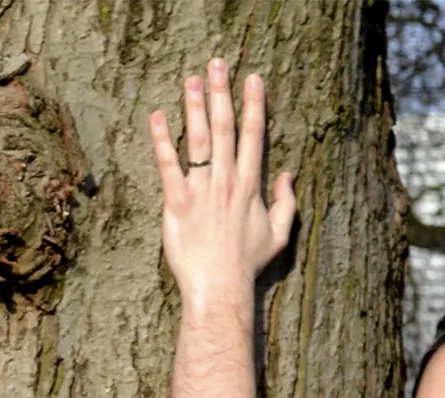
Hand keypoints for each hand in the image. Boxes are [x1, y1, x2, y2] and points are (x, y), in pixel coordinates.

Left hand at [148, 59, 295, 301]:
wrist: (220, 286)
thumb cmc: (247, 264)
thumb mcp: (279, 234)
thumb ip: (285, 202)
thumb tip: (287, 174)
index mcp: (250, 185)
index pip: (254, 135)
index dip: (254, 104)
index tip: (252, 79)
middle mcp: (227, 181)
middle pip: (225, 128)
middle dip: (221, 93)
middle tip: (217, 64)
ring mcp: (201, 190)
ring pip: (198, 140)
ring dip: (194, 107)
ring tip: (190, 79)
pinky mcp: (176, 204)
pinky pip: (168, 167)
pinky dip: (161, 141)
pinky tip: (156, 117)